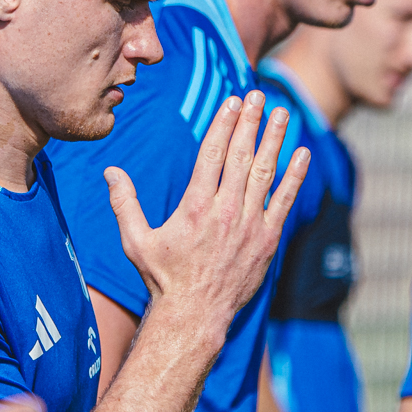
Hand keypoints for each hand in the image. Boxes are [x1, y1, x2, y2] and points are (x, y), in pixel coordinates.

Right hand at [105, 91, 306, 330]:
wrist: (195, 315)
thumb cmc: (162, 278)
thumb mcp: (135, 240)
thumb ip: (124, 203)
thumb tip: (110, 171)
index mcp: (194, 206)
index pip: (212, 153)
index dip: (224, 124)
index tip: (232, 101)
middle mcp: (224, 211)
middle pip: (241, 155)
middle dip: (250, 122)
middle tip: (258, 95)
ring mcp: (249, 225)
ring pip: (265, 172)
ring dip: (274, 139)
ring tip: (282, 113)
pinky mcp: (267, 239)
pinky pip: (284, 201)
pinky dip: (294, 176)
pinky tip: (302, 153)